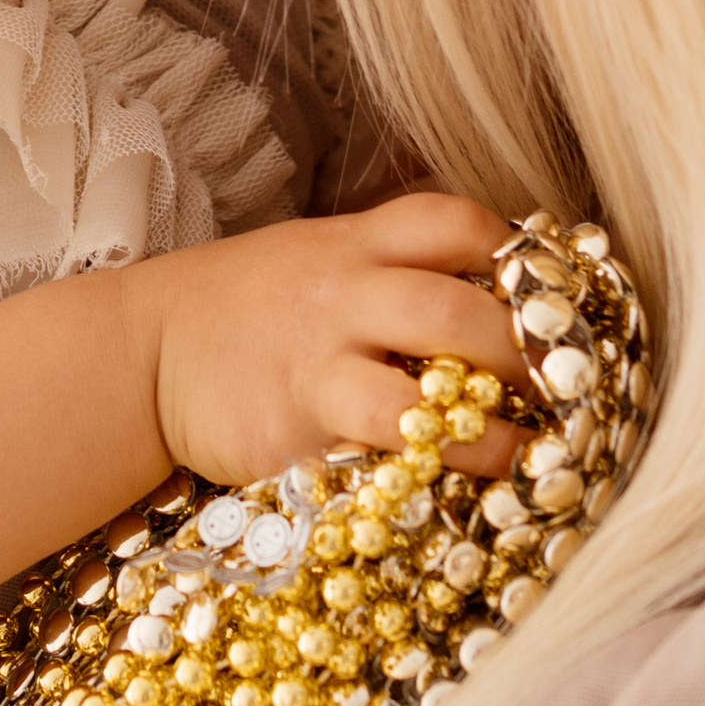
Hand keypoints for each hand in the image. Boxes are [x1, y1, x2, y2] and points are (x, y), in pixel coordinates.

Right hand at [133, 193, 527, 488]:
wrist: (140, 353)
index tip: (551, 292)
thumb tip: (488, 297)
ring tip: (531, 450)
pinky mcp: (299, 423)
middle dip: (526, 351)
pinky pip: (383, 443)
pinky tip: (460, 484)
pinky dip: (433, 463)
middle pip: (460, 307)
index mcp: (354, 240)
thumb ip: (389, 269)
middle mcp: (344, 289)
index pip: (452, 221)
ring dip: (495, 422)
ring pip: (431, 384)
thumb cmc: (243, 310)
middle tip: (565, 387)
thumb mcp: (314, 259)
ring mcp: (322, 356)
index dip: (514, 253)